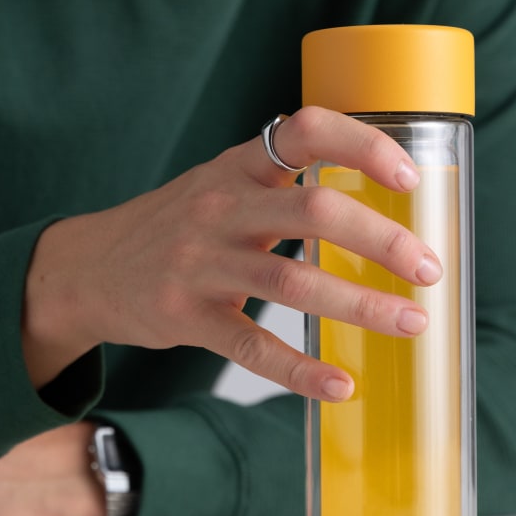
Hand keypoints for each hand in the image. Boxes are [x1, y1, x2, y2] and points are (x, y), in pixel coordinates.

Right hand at [22, 107, 442, 399]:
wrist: (89, 267)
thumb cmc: (175, 225)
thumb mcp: (220, 186)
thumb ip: (280, 185)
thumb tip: (367, 203)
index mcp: (238, 168)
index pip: (306, 131)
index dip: (364, 146)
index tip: (409, 178)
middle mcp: (222, 208)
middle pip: (315, 211)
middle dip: (382, 240)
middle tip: (427, 268)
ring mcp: (201, 263)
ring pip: (294, 282)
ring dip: (361, 304)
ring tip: (410, 321)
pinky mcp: (186, 316)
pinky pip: (252, 346)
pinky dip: (301, 370)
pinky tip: (340, 384)